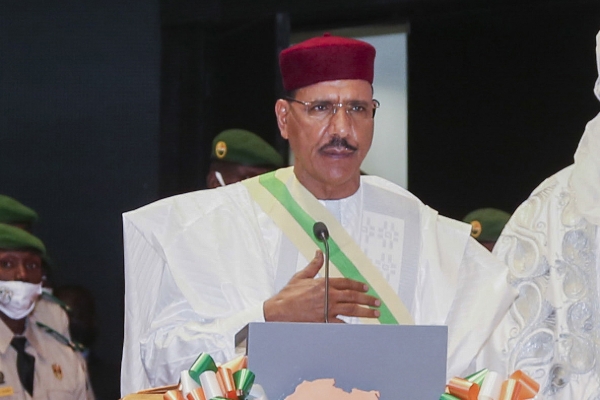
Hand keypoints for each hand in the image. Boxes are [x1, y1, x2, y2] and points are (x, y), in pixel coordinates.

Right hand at [263, 250, 380, 322]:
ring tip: (375, 313)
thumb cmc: (288, 295)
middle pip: (353, 296)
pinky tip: (359, 327)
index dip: (358, 285)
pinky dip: (351, 325)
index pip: (346, 283)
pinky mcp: (324, 321)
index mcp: (324, 284)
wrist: (279, 311)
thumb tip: (319, 254)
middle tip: (376, 301)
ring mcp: (327, 309)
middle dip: (367, 299)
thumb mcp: (301, 276)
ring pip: (351, 309)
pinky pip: (341, 324)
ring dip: (365, 311)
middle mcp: (328, 296)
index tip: (366, 288)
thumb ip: (314, 265)